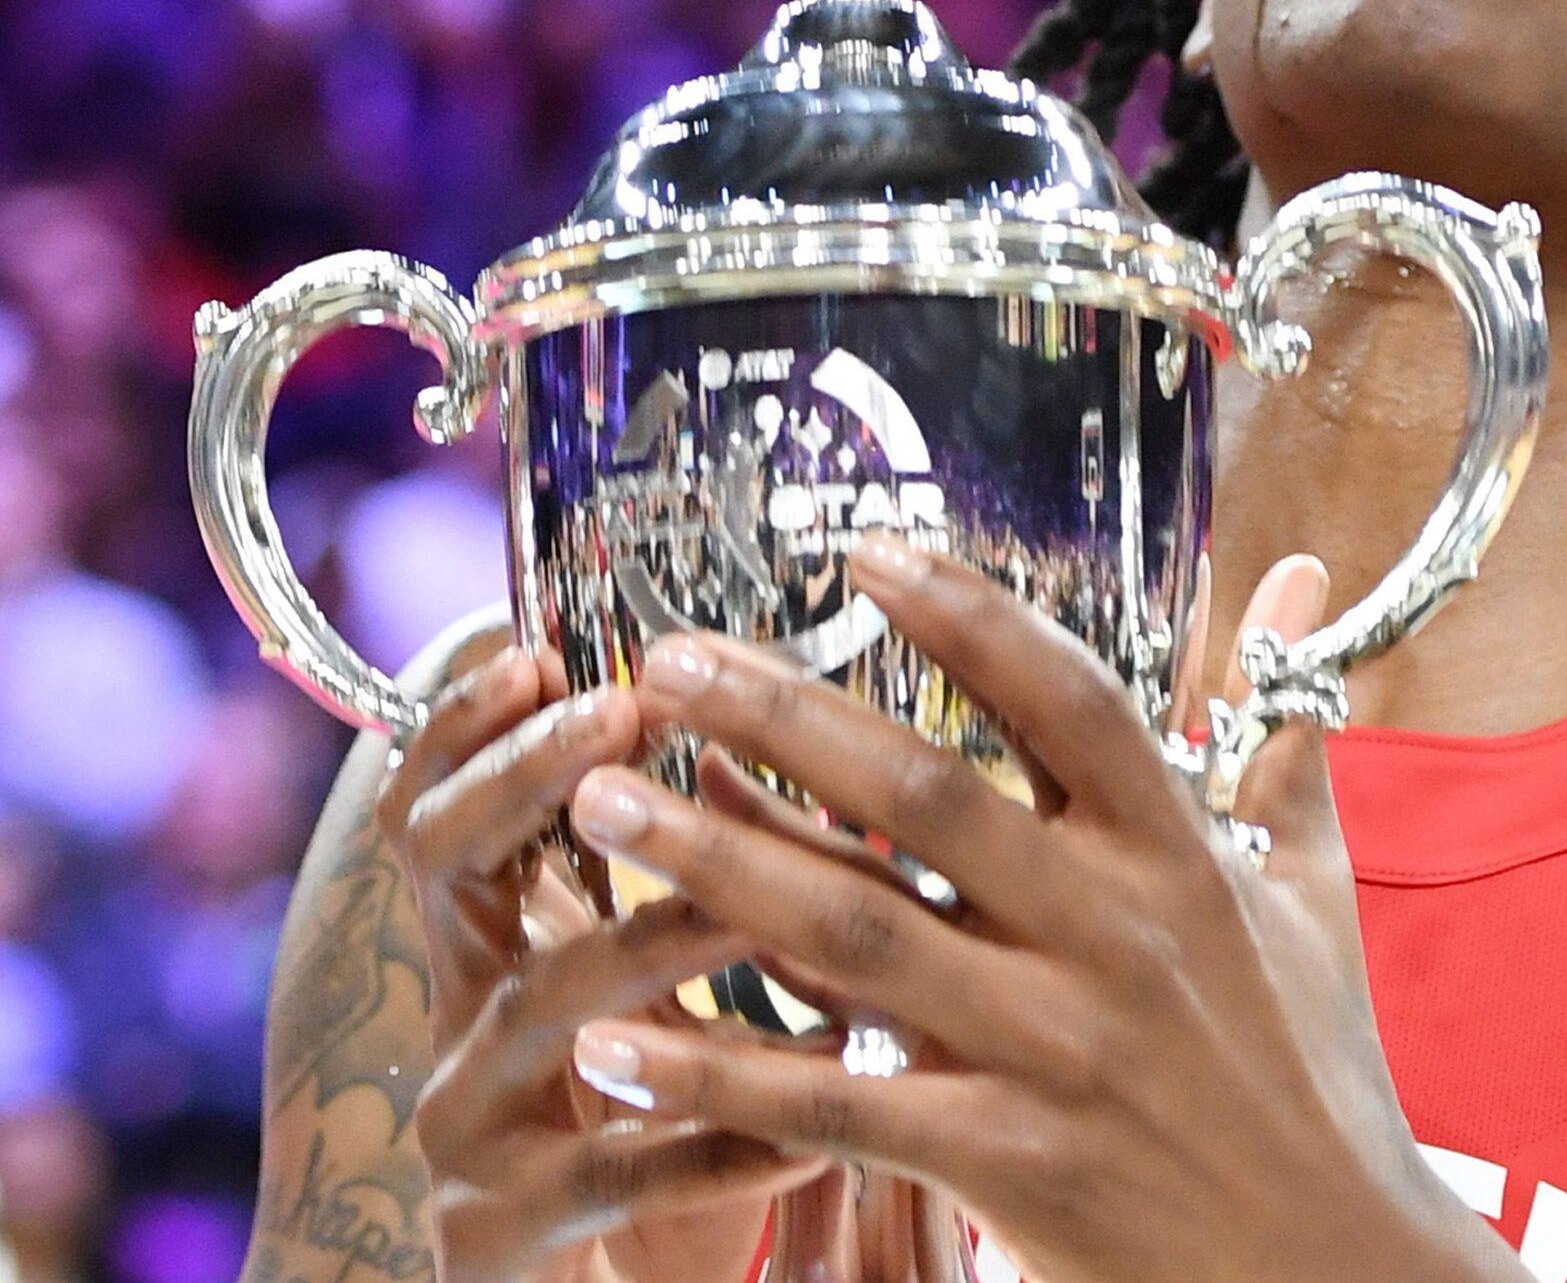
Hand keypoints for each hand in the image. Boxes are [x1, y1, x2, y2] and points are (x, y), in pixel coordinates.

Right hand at [378, 646, 831, 1282]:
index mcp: (486, 954)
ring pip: (545, 1007)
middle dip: (526, 781)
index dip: (472, 729)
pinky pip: (619, 1172)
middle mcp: (454, 1023)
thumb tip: (770, 739)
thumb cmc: (652, 1134)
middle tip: (616, 719)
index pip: (443, 808)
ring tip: (756, 890)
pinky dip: (723, 1131)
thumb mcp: (656, 1002)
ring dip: (656, 933)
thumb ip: (694, 885)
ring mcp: (466, 1132)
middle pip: (445, 869)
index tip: (538, 651)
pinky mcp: (500, 1239)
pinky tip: (815, 1113)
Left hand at [559, 537, 1509, 1282]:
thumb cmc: (1318, 1076)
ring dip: (716, 864)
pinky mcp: (1006, 1165)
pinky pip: (835, 1107)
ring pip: (856, 937)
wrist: (1332, 1270)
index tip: (862, 552)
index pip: (1066, 699)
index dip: (965, 616)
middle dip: (782, 718)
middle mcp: (1114, 935)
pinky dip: (719, 1076)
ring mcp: (1055, 1052)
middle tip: (664, 665)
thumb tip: (1297, 583)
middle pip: (925, 796)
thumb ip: (1282, 736)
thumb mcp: (1314, 893)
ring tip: (603, 805)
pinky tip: (617, 1043)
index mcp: (1181, 856)